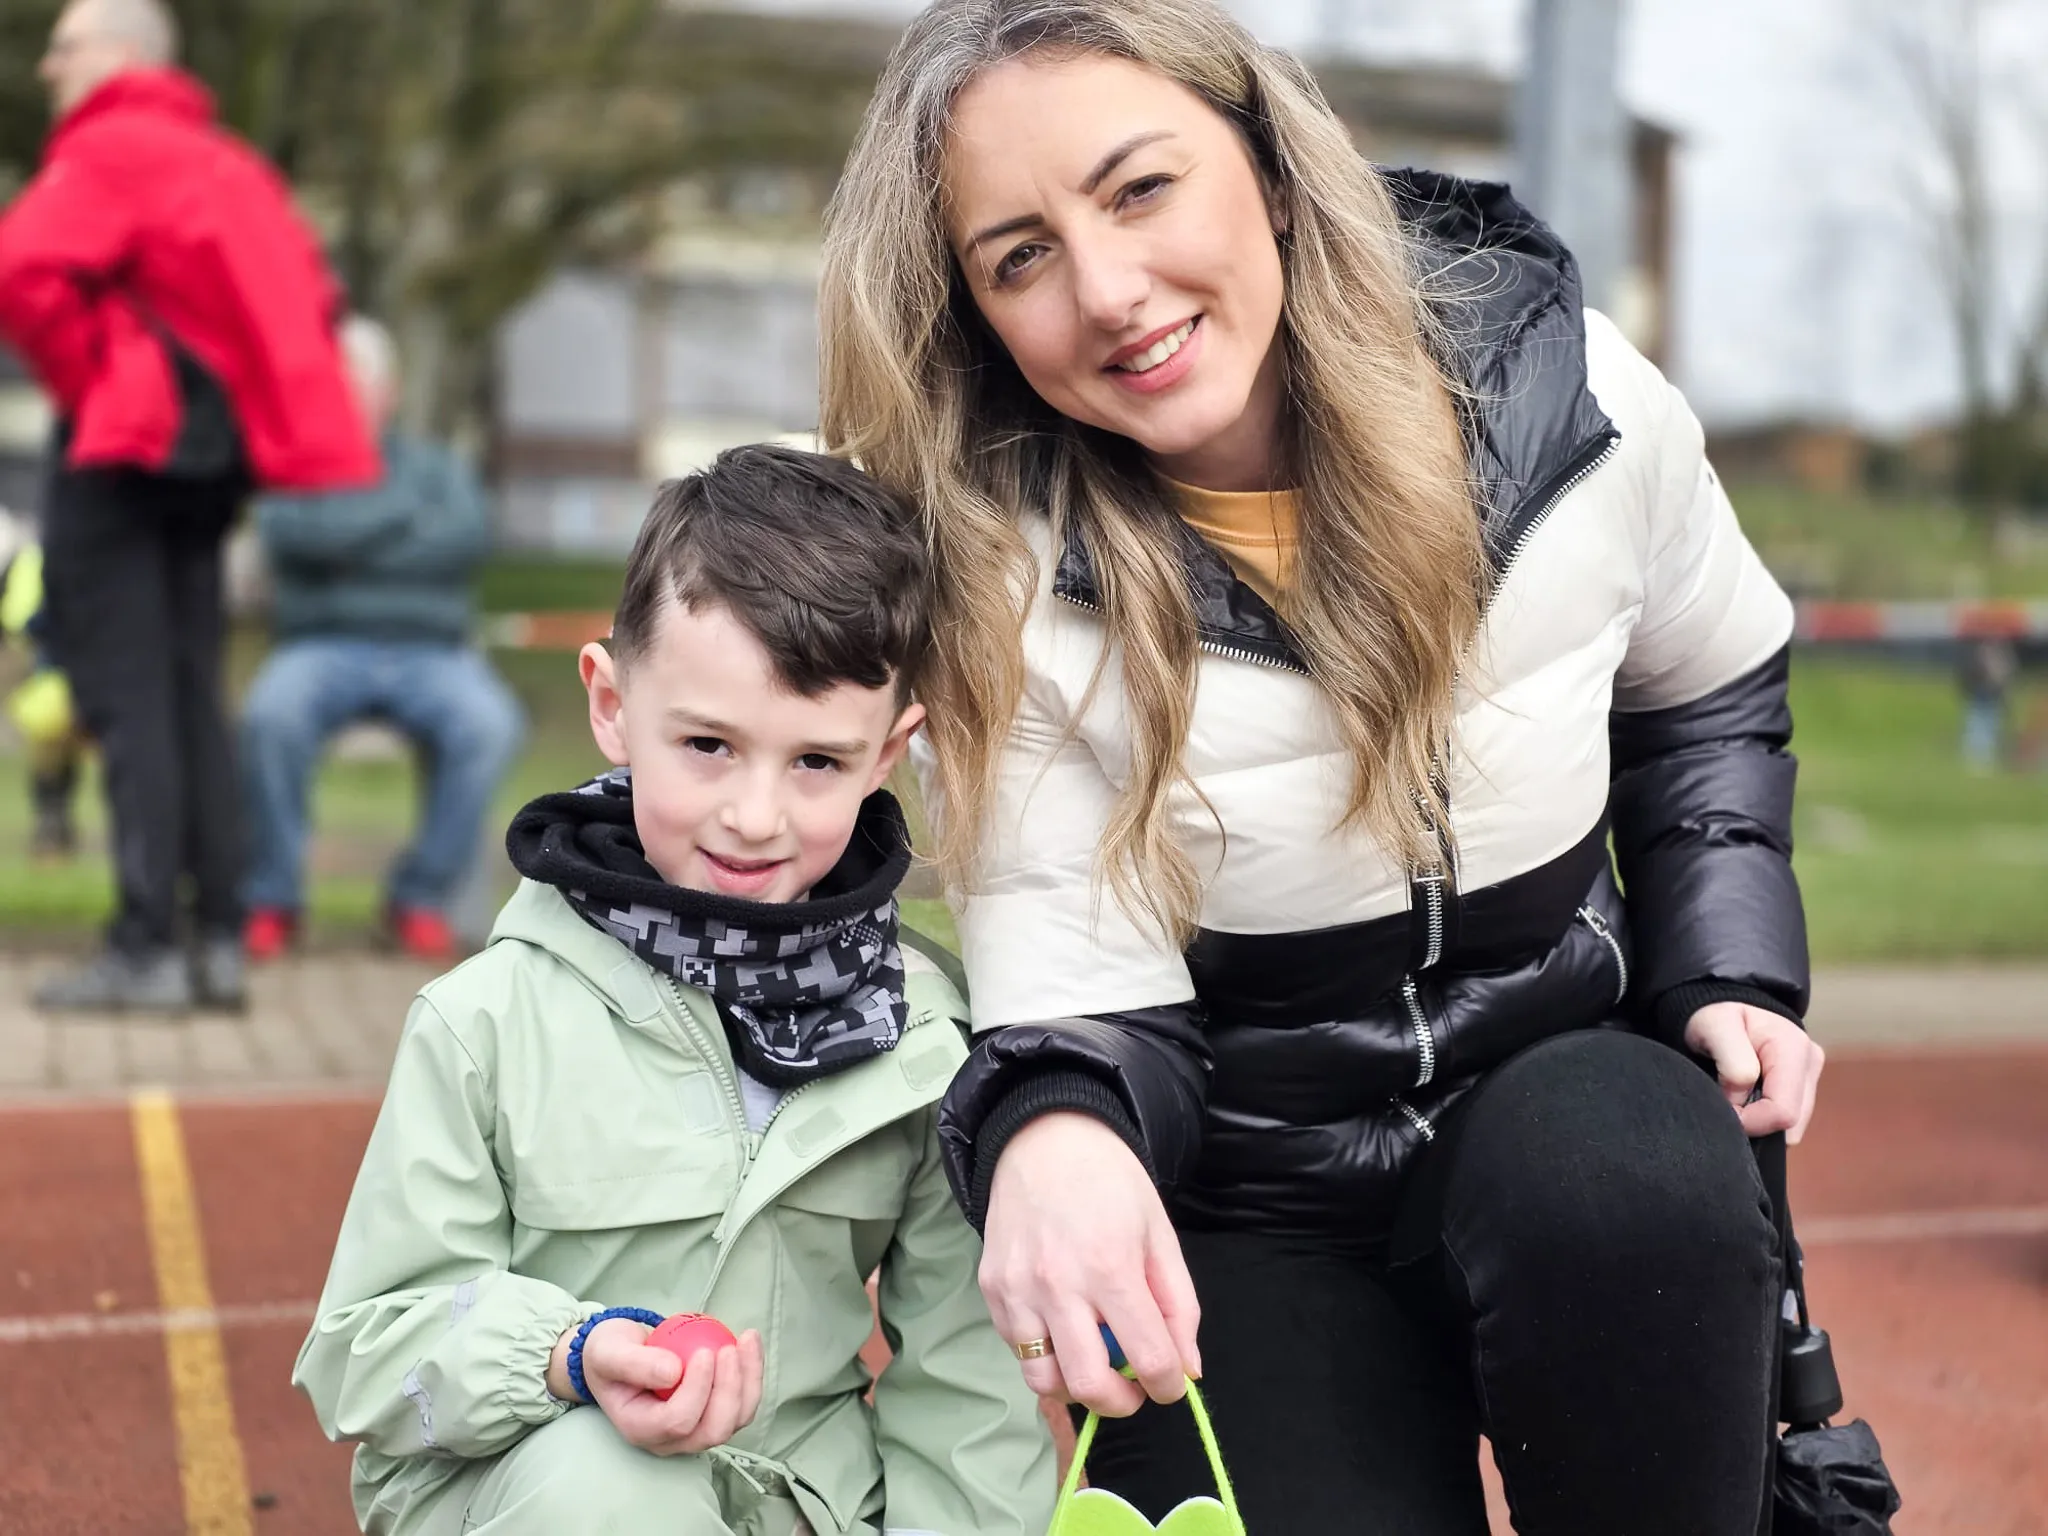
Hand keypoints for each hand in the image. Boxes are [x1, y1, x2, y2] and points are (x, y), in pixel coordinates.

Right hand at [549, 1317, 764, 1454]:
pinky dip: (752, 1374)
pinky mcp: (712, 1415)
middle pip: (712, 1430)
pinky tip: (749, 1342)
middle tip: (728, 1348)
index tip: (704, 1352)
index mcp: (640, 1429)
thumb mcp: (608, 1352)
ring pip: (734, 1420)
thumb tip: (673, 1372)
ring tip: (746, 1340)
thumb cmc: (609, 1354)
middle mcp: (670, 1439)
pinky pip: (742, 1404)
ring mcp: (694, 1430)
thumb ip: (634, 1363)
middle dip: (729, 1390)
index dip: (698, 1390)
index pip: (677, 1422)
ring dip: (748, 1381)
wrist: (618, 1355)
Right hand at [978, 1112, 1200, 1416]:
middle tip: (1132, 1387)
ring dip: (1074, 1385)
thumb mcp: (1160, 1234)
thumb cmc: (1111, 1183)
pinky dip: (1044, 1353)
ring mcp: (1018, 1290)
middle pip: (1089, 1386)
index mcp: (1112, 1267)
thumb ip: (1179, 1305)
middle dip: (1121, 1403)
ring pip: (1044, 1380)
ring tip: (1092, 1359)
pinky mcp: (991, 1289)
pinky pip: (1017, 1349)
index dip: (1168, 1385)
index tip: (1169, 1383)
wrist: (1044, 1139)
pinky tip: (1061, 1325)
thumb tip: (1187, 1369)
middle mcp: (1059, 1285)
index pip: (1149, 1359)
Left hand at [1684, 1002, 1824, 1142]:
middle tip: (1727, 1104)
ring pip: (1791, 1126)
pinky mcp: (1802, 1085)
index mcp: (1793, 1049)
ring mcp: (1809, 1076)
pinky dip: (1764, 1118)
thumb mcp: (1716, 1027)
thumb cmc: (1717, 1012)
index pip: (1784, 1113)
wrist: (1723, 1002)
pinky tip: (1746, 1102)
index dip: (1751, 1122)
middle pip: (1791, 1125)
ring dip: (1761, 1122)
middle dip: (1756, 1124)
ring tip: (1736, 1098)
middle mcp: (1809, 1064)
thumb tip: (1742, 1103)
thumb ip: (1733, 1066)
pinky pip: (1787, 1118)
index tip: (1723, 1111)